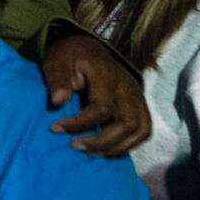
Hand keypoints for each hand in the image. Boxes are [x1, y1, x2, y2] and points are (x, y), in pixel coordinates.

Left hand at [42, 31, 150, 155]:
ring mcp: (137, 96)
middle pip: (128, 123)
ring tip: (91, 152)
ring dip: (117, 147)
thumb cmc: (70, 57)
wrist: (87, 47)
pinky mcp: (139, 104)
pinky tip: (106, 149)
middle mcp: (127, 87)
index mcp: (106, 74)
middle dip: (102, 142)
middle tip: (75, 145)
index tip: (55, 128)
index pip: (102, 107)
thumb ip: (57, 79)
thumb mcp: (57, 61)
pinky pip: (144, 130)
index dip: (79, 123)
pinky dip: (128, 144)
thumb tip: (58, 102)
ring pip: (141, 130)